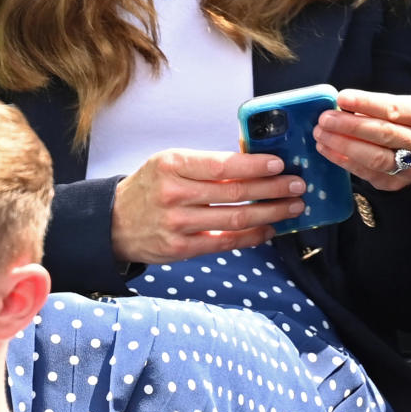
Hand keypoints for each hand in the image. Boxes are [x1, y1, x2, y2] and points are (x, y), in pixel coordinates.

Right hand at [111, 149, 306, 264]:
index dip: (255, 166)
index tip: (280, 163)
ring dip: (270, 213)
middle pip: (234, 193)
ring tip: (292, 207)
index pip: (222, 165)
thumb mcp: (168, 162)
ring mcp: (177, 224)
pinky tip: (270, 230)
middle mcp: (174, 194)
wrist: (113, 222)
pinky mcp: (180, 249)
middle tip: (298, 185)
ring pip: (234, 219)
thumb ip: (205, 163)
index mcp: (171, 165)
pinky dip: (252, 237)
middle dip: (273, 189)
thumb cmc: (149, 186)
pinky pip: (224, 243)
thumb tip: (253, 162)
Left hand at [312, 89, 410, 191]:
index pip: (395, 110)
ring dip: (343, 144)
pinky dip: (343, 160)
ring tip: (321, 134)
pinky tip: (327, 149)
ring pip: (375, 157)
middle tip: (325, 119)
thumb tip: (339, 107)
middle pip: (384, 134)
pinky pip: (366, 173)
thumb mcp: (403, 108)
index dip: (366, 104)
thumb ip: (377, 107)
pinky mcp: (396, 184)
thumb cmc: (406, 123)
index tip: (341, 98)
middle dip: (350, 125)